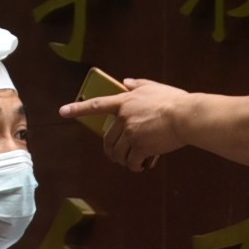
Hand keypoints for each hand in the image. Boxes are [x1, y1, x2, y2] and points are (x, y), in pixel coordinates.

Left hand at [61, 78, 191, 171]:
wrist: (185, 116)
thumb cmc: (173, 101)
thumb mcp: (154, 87)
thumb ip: (138, 84)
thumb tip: (126, 81)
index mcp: (124, 102)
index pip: (96, 105)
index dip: (77, 109)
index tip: (62, 112)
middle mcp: (124, 118)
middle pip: (108, 138)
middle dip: (110, 149)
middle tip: (115, 156)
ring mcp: (131, 133)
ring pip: (118, 152)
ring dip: (122, 160)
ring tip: (130, 162)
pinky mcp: (141, 146)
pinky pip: (132, 161)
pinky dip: (135, 166)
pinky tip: (140, 167)